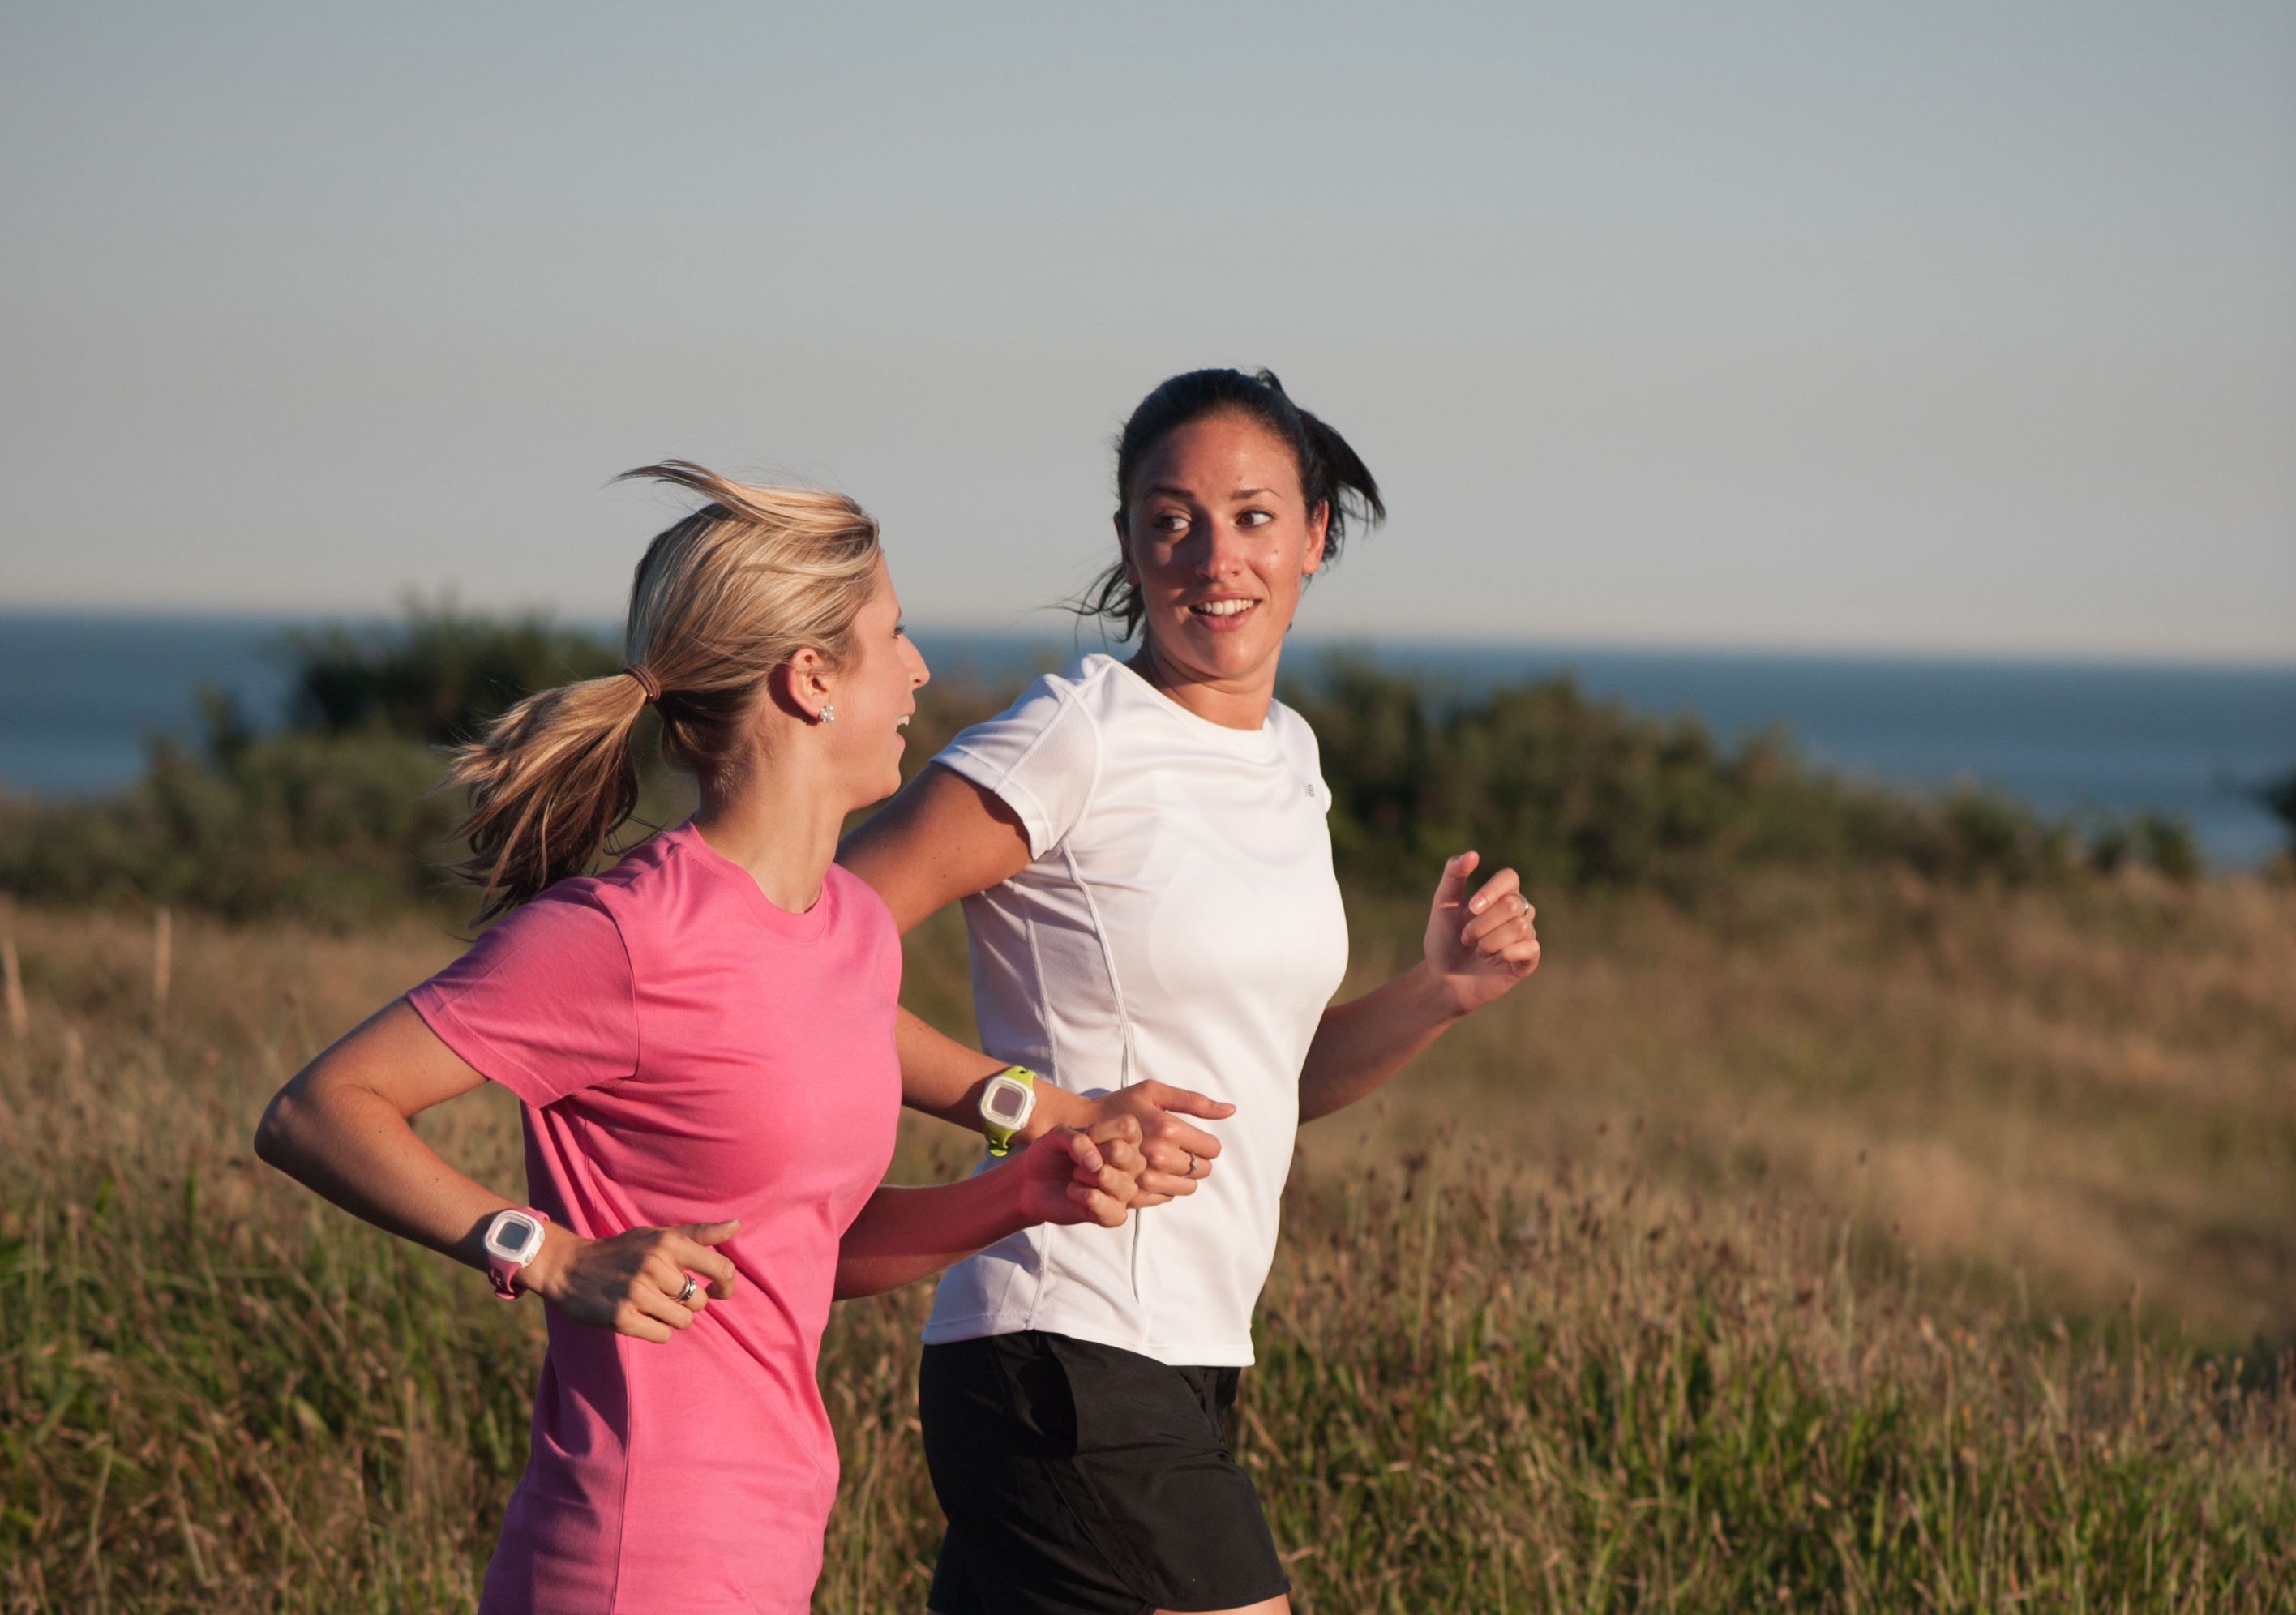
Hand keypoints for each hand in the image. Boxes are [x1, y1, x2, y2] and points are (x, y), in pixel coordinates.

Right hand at [520, 1218, 740, 1343]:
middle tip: (665, 1294)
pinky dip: (657, 1330)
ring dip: (672, 1318)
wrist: (569, 1267)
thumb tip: (737, 1225)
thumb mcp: (658, 1236)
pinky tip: (640, 1317)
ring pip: (683, 1321)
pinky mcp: (621, 1317)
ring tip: (652, 1305)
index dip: (727, 1285)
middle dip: (688, 1303)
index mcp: (668, 1243)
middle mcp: (654, 1266)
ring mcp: (636, 1293)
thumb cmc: (622, 1251)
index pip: (721, 1268)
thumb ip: (699, 1234)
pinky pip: (662, 1335)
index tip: (718, 1290)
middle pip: (700, 1301)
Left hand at [1013, 1117, 1145, 1228]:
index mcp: (1122, 1140)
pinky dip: (1090, 1200)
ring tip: (1074, 1177)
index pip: (1130, 1128)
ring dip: (1089, 1178)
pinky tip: (1074, 1192)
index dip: (1103, 1130)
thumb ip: (1076, 1140)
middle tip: (1078, 1160)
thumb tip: (1096, 1163)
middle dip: (1097, 1155)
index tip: (1085, 1135)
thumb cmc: (1050, 1156)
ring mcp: (1122, 1191)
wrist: (1031, 1182)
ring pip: (1124, 1185)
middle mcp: (1129, 1166)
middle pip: (1130, 1157)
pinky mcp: (1111, 1214)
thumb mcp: (1057, 1136)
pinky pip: (1114, 1212)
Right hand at [1054, 1081, 1234, 1208]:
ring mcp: (1145, 1178)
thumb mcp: (1155, 1091)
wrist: (1081, 1129)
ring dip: (1183, 1176)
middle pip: (1202, 1170)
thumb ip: (1195, 1101)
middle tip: (1180, 1149)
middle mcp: (1158, 1156)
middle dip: (1196, 1159)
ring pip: (1188, 1187)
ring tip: (1167, 1161)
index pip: (1211, 1149)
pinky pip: (1167, 1197)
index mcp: (1167, 1128)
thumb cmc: (1120, 1104)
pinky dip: (1166, 1187)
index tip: (1193, 1138)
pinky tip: (1153, 1172)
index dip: (1206, 1144)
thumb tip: (1230, 1110)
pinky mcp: (1134, 1193)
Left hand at [1423, 851, 1540, 1015]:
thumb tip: (1472, 854)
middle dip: (1482, 924)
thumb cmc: (1444, 939)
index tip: (1470, 908)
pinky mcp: (1529, 959)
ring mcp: (1525, 935)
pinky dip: (1503, 954)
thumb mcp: (1443, 903)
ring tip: (1477, 951)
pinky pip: (1530, 948)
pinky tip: (1490, 961)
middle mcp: (1517, 912)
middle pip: (1513, 904)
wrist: (1443, 978)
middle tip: (1466, 938)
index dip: (1492, 891)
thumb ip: (1454, 875)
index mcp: (1499, 895)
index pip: (1510, 877)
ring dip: (1489, 941)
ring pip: (1520, 927)